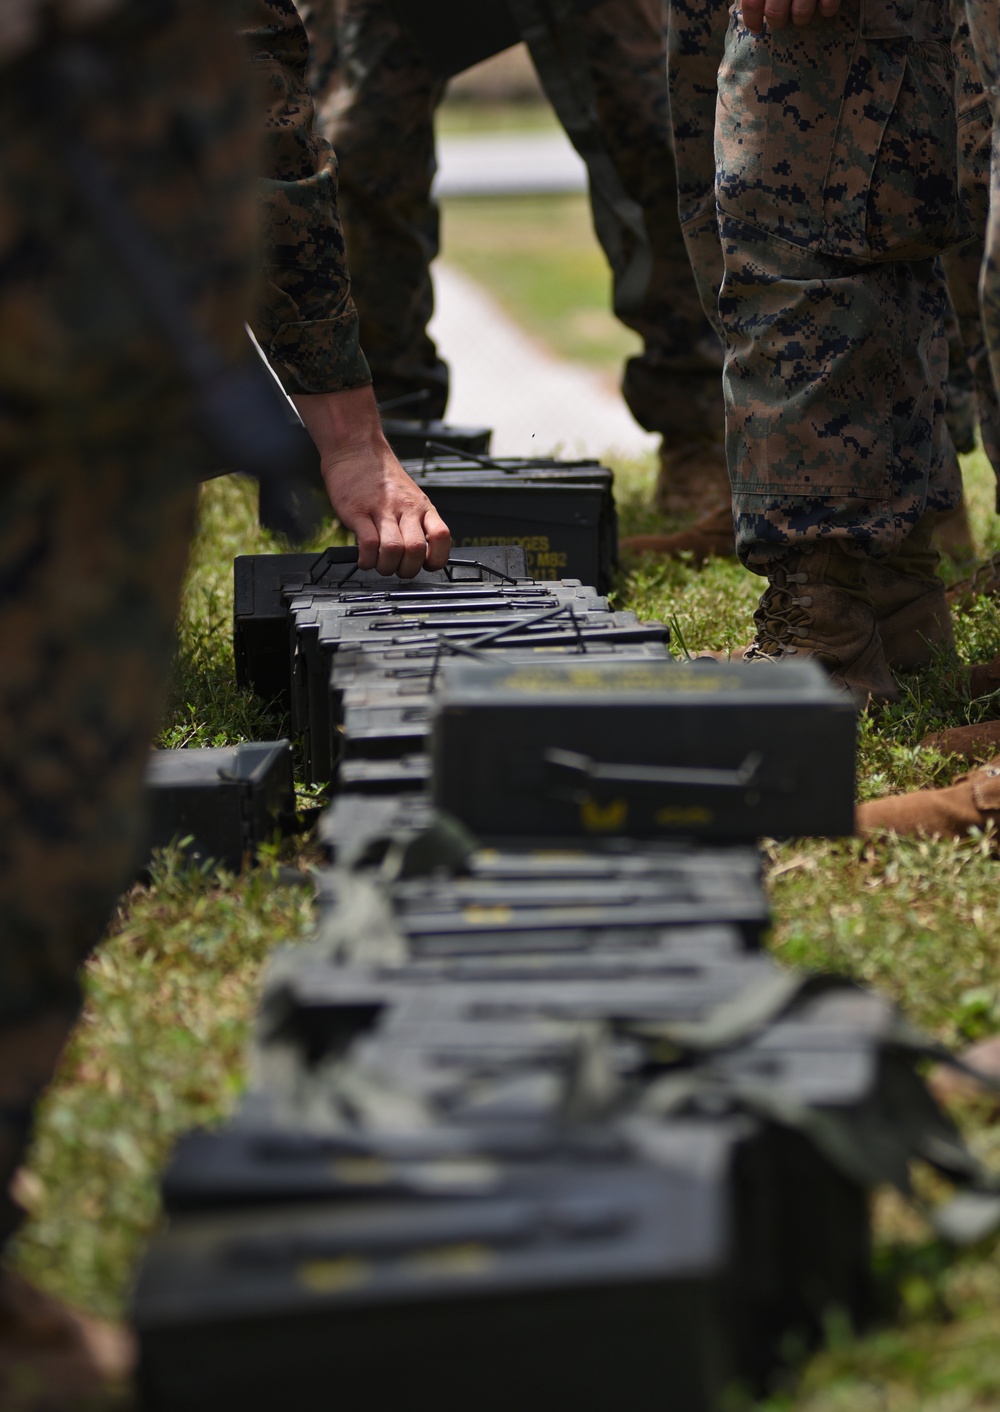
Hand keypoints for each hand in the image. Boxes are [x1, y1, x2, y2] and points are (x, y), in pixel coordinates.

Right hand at [292, 385, 450, 576]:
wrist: (356, 449)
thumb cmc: (381, 477)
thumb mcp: (411, 496)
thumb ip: (417, 522)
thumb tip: (420, 553)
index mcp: (422, 507)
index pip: (442, 537)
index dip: (437, 558)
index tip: (426, 566)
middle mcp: (406, 509)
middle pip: (416, 550)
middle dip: (407, 570)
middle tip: (397, 569)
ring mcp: (382, 509)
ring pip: (393, 550)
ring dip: (386, 567)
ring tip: (379, 564)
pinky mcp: (358, 511)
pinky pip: (368, 544)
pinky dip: (367, 560)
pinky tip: (364, 559)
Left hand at [741, 0, 839, 33]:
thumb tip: (749, 12)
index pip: (752, 2)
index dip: (752, 19)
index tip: (756, 29)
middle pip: (775, 13)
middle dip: (779, 21)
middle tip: (784, 17)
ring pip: (801, 13)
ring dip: (802, 17)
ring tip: (805, 10)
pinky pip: (828, 6)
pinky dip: (826, 9)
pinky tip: (825, 4)